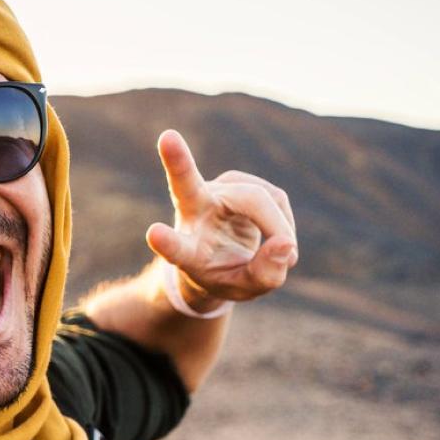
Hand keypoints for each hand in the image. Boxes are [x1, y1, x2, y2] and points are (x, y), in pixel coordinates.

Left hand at [144, 129, 297, 307]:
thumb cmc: (224, 275)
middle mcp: (191, 211)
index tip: (153, 233)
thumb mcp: (241, 288)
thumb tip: (286, 244)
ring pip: (257, 198)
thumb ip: (263, 275)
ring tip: (283, 253)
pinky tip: (279, 237)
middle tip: (179, 151)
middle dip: (179, 164)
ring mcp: (214, 190)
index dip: (167, 242)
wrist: (219, 255)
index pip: (174, 247)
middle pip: (190, 186)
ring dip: (279, 227)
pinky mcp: (239, 182)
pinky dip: (285, 222)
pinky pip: (274, 197)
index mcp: (186, 250)